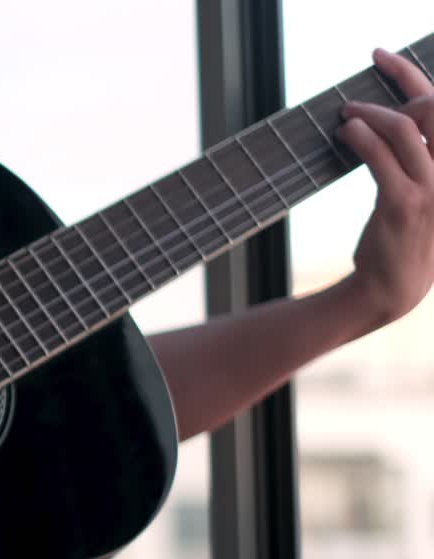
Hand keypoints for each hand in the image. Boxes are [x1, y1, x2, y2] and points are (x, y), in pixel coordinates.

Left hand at [335, 48, 433, 326]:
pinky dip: (361, 136)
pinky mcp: (402, 204)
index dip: (411, 76)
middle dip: (395, 89)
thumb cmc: (406, 238)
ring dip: (370, 114)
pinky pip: (381, 156)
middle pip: (433, 108)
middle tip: (355, 99)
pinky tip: (346, 132)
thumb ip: (419, 156)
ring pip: (405, 128)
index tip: (382, 59)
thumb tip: (396, 117)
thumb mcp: (425, 193)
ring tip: (345, 117)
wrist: (392, 288)